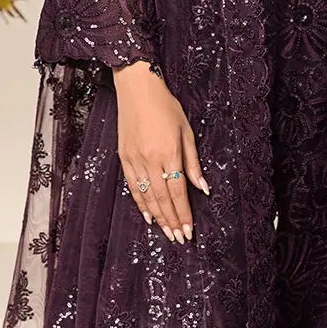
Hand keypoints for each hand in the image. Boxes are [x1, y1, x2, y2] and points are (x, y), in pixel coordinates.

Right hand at [113, 62, 208, 241]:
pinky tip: (148, 216)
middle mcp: (150, 160)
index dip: (184, 214)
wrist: (137, 89)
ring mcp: (134, 160)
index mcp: (169, 153)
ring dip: (158, 217)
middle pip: (162, 199)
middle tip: (179, 238)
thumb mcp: (186, 132)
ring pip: (146, 196)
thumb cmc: (166, 107)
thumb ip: (193, 162)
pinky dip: (141, 203)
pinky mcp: (124, 157)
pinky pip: (133, 186)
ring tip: (167, 233)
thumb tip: (202, 188)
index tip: (189, 230)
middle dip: (172, 221)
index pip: (178, 192)